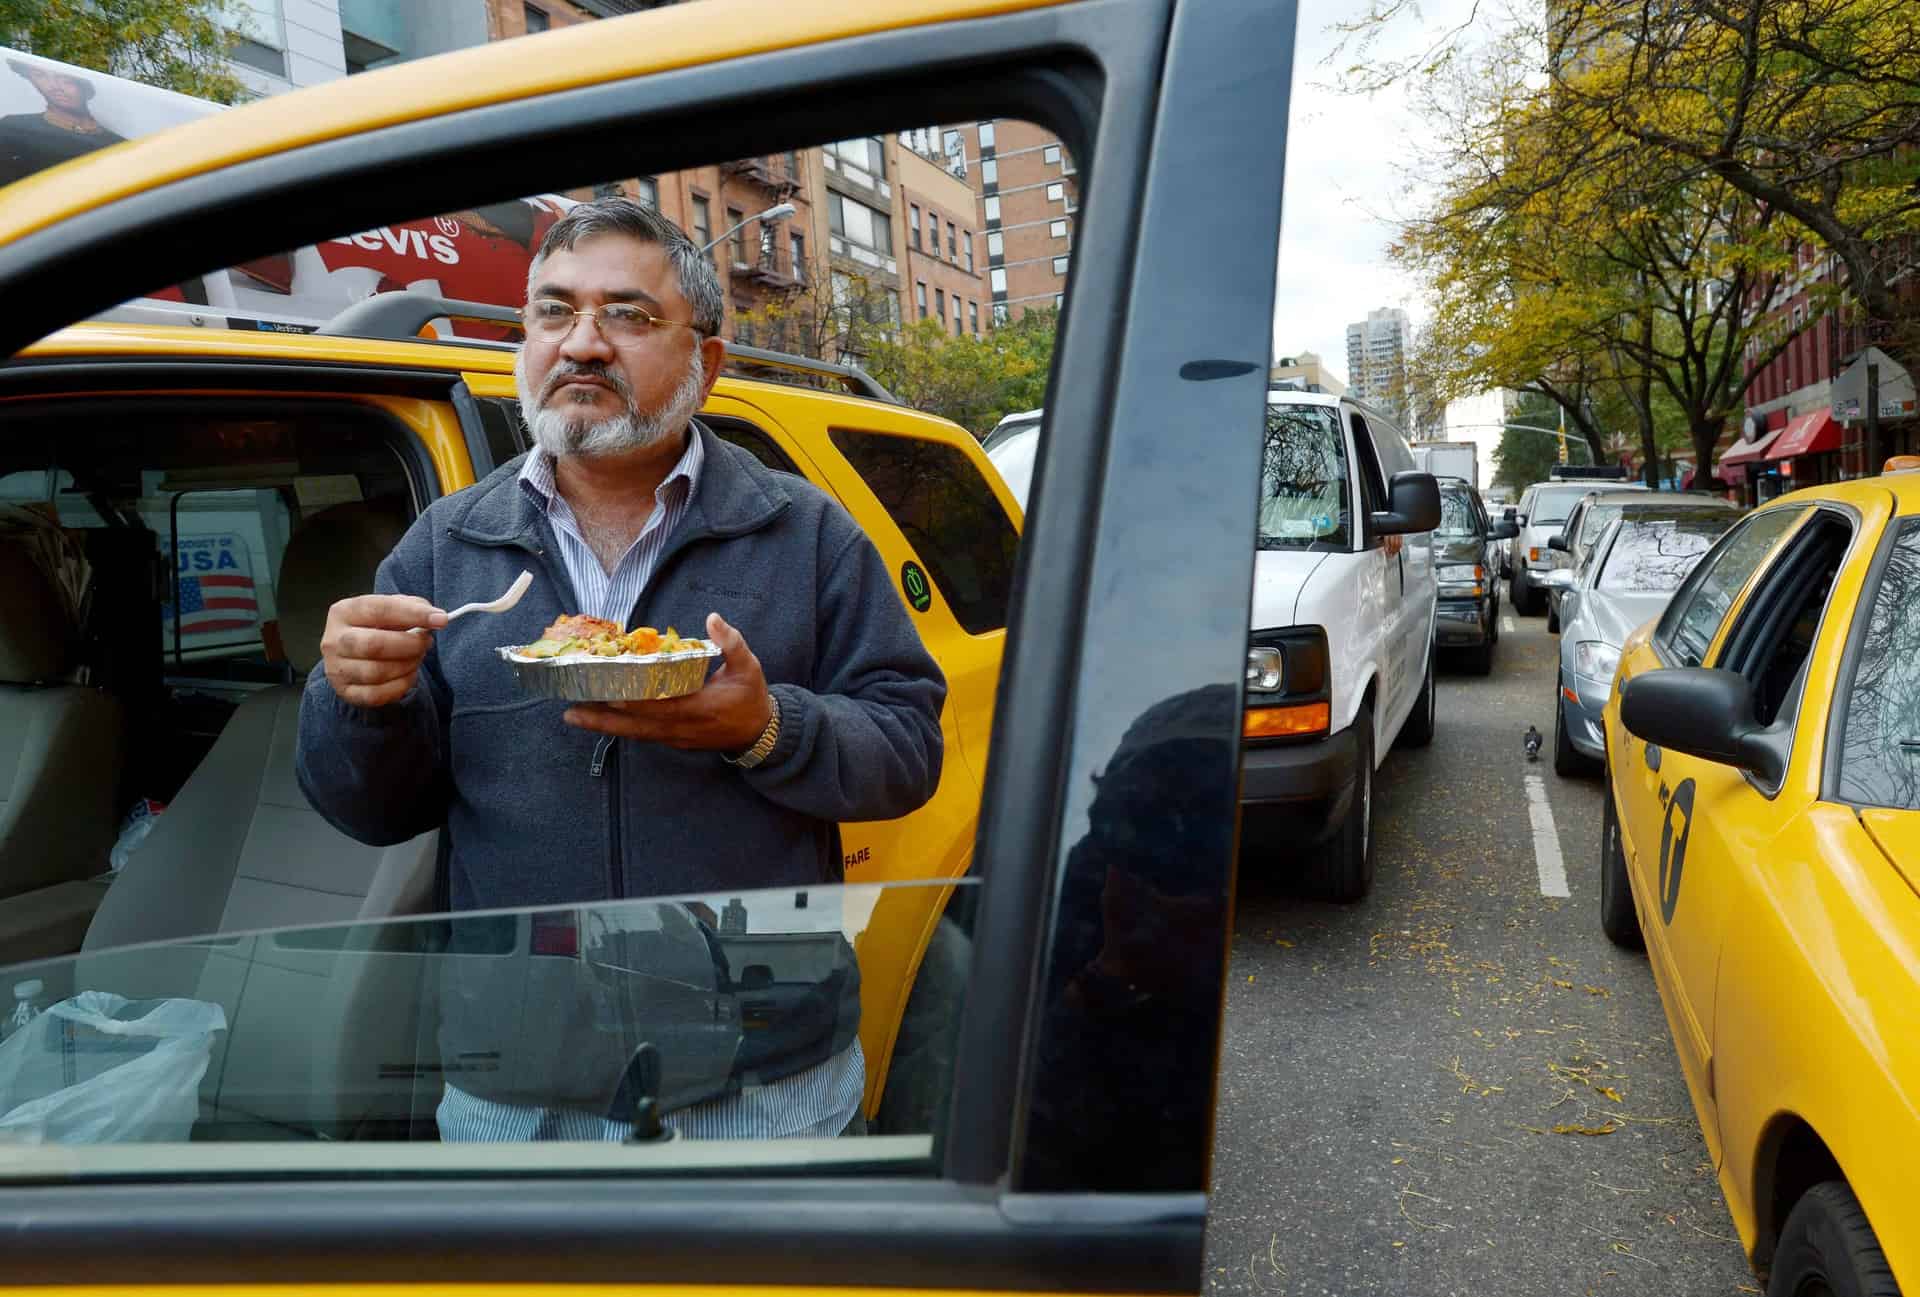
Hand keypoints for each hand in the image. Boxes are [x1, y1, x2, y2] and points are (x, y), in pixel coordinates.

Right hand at [319, 594, 447, 706]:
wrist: (354, 654)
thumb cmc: (377, 627)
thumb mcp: (392, 609)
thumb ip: (413, 607)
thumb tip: (436, 618)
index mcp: (344, 612)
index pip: (380, 609)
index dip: (413, 614)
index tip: (441, 620)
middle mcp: (334, 640)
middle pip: (374, 645)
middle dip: (410, 645)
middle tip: (426, 643)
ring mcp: (336, 668)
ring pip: (377, 672)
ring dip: (407, 665)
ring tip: (416, 657)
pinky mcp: (345, 691)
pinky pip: (376, 695)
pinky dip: (400, 685)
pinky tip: (408, 674)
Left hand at [563, 613, 772, 751]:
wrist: (759, 731)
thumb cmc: (751, 696)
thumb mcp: (749, 666)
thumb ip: (731, 642)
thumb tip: (713, 618)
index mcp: (700, 707)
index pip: (661, 706)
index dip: (634, 702)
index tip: (609, 694)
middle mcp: (682, 727)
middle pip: (636, 725)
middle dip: (603, 718)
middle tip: (571, 709)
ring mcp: (676, 737)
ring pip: (634, 733)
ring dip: (603, 725)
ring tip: (574, 716)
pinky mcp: (673, 740)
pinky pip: (641, 735)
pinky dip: (618, 728)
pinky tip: (599, 719)